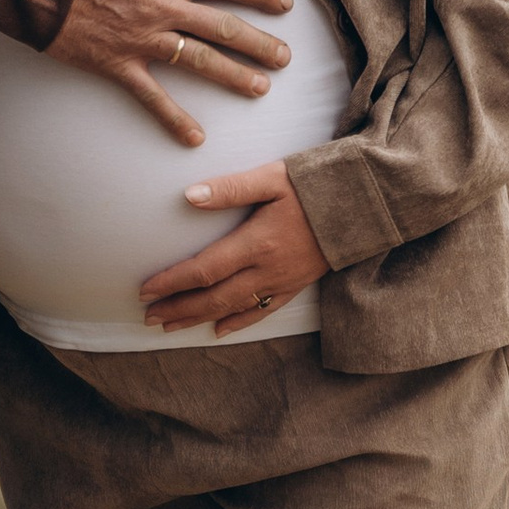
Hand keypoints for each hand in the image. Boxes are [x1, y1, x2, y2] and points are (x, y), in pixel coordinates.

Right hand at [45, 0, 294, 142]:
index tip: (284, 4)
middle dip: (259, 44)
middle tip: (285, 58)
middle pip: (224, 28)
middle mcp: (166, 9)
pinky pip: (152, 97)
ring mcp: (144, 40)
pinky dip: (173, 119)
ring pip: (200, 61)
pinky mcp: (119, 65)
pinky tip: (194, 137)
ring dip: (234, 76)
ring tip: (260, 88)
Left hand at [139, 161, 324, 333]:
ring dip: (199, 318)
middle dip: (179, 308)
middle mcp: (268, 269)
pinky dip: (238, 323)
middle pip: (214, 297)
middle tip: (148, 317)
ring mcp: (283, 281)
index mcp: (258, 242)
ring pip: (234, 308)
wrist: (362, 204)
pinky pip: (263, 312)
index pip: (206, 269)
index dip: (173, 281)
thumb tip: (189, 196)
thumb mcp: (271, 178)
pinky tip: (218, 330)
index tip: (146, 290)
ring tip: (170, 326)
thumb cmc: (313, 185)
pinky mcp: (296, 285)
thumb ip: (230, 188)